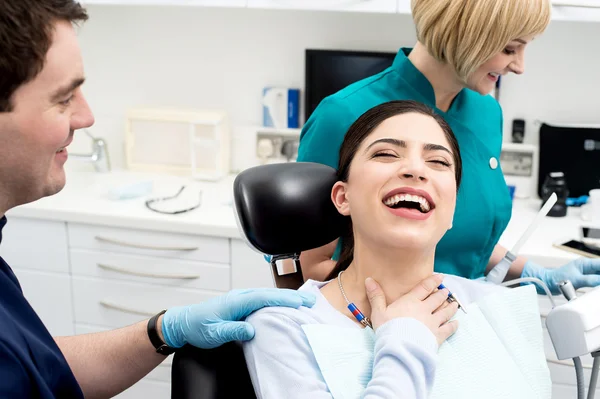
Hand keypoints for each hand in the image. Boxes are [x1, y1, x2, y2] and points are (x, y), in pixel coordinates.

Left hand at [161, 288, 315, 348]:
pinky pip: (263, 299)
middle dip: (291, 295)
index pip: (263, 298)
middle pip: (269, 293)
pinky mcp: (241, 303)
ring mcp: (241, 298)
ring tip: (304, 301)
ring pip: (267, 295)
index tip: (299, 302)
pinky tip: (286, 304)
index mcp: (235, 301)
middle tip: (310, 300)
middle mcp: (240, 296)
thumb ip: (232, 330)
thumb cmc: (197, 327)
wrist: (184, 323)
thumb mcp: (213, 333)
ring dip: (286, 297)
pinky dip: (277, 300)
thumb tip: (251, 329)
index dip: (282, 299)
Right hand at [365, 274, 458, 345]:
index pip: (425, 288)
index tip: (440, 276)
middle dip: (443, 293)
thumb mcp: (378, 311)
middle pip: (437, 298)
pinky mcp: (437, 336)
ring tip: (454, 304)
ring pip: (445, 312)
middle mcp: (424, 309)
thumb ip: (376, 296)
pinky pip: (449, 329)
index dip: (433, 281)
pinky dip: (453, 325)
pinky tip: (456, 323)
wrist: (400, 349)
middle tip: (446, 290)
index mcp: (411, 301)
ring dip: (450, 307)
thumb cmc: (387, 329)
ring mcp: (433, 323)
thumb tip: (369, 279)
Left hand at [522, 259, 599, 294]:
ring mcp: (585, 274)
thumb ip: (591, 280)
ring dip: (598, 282)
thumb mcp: (576, 279)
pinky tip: (597, 291)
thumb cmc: (557, 278)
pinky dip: (597, 286)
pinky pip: (594, 282)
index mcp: (585, 263)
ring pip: (598, 276)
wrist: (547, 283)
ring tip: (598, 289)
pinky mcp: (583, 281)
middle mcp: (586, 267)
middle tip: (599, 284)